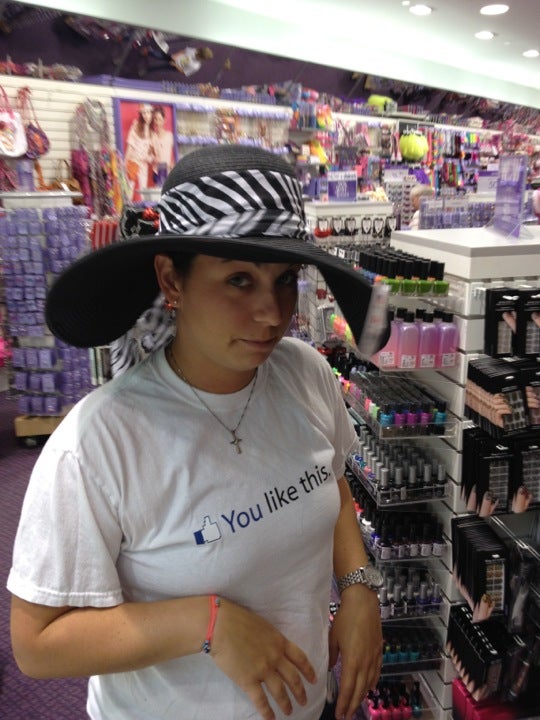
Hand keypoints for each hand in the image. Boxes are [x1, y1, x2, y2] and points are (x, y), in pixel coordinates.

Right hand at [210, 598, 316, 719]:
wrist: (221, 625)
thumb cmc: (238, 619)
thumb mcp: (263, 626)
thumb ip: (271, 639)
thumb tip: (273, 647)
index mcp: (279, 641)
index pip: (300, 658)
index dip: (308, 670)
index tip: (314, 679)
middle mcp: (275, 657)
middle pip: (293, 678)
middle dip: (300, 691)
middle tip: (304, 701)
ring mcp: (263, 669)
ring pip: (280, 691)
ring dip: (286, 703)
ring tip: (289, 711)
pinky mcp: (248, 680)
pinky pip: (261, 700)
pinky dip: (267, 712)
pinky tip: (271, 718)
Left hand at [328, 586, 382, 719]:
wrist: (364, 603)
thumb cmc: (346, 618)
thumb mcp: (333, 637)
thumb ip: (332, 655)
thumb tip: (330, 668)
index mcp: (352, 661)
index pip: (348, 688)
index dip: (344, 703)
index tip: (340, 714)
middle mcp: (365, 663)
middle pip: (360, 690)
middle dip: (353, 705)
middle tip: (346, 716)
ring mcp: (374, 657)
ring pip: (369, 683)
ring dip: (362, 696)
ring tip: (356, 705)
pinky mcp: (379, 651)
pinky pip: (377, 672)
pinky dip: (372, 683)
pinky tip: (370, 687)